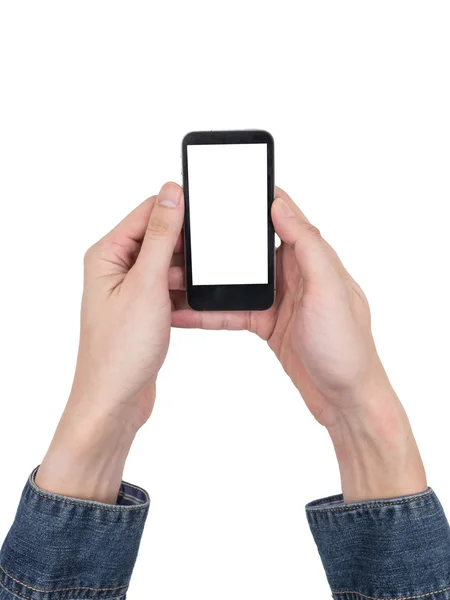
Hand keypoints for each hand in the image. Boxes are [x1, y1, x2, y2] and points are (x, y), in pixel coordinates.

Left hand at [36, 182, 184, 501]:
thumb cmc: (121, 350)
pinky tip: (200, 301)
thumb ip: (160, 236)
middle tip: (214, 254)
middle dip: (187, 246)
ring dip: (189, 272)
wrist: (116, 400)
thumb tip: (170, 193)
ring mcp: (130, 289)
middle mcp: (116, 268)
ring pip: (169, 265)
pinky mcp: (144, 309)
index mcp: (107, 254)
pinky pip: (170, 288)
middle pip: (160, 237)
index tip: (209, 209)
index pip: (147, 212)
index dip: (178, 209)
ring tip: (206, 284)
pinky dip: (186, 292)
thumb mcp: (146, 285)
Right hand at [172, 186, 426, 500]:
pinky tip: (186, 312)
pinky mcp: (267, 323)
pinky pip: (231, 311)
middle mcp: (294, 273)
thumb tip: (281, 206)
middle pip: (248, 249)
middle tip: (182, 236)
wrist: (346, 399)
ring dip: (206, 280)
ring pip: (234, 281)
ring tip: (173, 276)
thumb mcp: (329, 290)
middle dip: (216, 242)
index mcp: (312, 258)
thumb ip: (307, 245)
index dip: (253, 200)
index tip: (222, 189)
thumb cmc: (347, 346)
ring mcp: (278, 299)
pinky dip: (209, 312)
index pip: (281, 216)